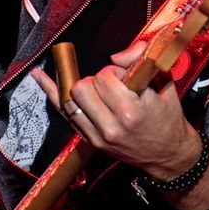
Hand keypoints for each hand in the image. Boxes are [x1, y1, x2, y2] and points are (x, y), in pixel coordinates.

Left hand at [32, 41, 203, 182]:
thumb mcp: (164, 86)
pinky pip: (65, 113)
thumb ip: (142, 62)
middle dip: (97, 78)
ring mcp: (99, 135)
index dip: (115, 70)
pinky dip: (52, 92)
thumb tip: (118, 54)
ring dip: (82, 86)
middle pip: (83, 87)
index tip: (126, 75)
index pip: (106, 77)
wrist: (169, 155)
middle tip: (114, 83)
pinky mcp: (91, 141)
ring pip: (70, 98)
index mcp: (132, 111)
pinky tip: (39, 76)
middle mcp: (112, 125)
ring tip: (95, 86)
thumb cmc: (169, 120)